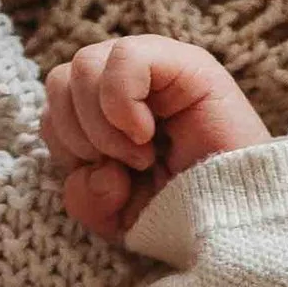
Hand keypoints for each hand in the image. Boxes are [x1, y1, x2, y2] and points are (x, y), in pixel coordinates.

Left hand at [41, 35, 269, 240]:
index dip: (65, 146)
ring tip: (140, 156)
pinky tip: (147, 135)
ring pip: (84, 63)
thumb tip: (92, 168)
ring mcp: (159, 69)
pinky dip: (122, 102)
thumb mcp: (115, 217)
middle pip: (61, 77)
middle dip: (78, 134)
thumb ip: (83, 194)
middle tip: (123, 166)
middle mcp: (129, 84)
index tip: (105, 177)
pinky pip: (126, 56)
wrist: (234, 231)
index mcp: (107, 113)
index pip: (53, 106)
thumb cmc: (180, 220)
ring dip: (101, 123)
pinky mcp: (188, 64)